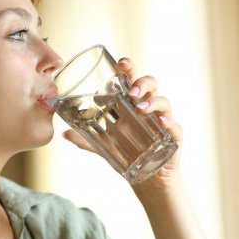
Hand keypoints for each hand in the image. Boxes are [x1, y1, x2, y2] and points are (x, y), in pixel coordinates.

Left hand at [62, 56, 184, 190]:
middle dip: (141, 83)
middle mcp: (148, 107)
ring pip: (163, 102)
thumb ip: (85, 139)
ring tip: (140, 109)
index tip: (121, 62)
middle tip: (131, 91)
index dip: (128, 68)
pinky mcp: (173, 136)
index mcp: (132, 104)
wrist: (148, 176)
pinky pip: (174, 126)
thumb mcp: (104, 146)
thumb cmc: (128, 152)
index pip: (131, 80)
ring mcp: (162, 120)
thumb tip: (64, 134)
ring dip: (152, 102)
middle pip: (150, 85)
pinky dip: (169, 123)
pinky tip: (162, 123)